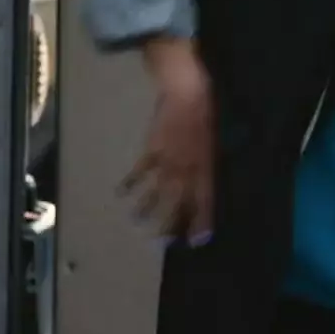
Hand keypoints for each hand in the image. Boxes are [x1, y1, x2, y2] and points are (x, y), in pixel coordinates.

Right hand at [120, 38, 215, 246]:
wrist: (186, 91)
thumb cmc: (205, 111)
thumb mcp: (213, 139)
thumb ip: (207, 161)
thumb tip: (204, 179)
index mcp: (206, 166)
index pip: (204, 199)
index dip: (201, 220)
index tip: (197, 241)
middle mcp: (187, 168)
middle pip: (178, 201)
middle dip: (172, 222)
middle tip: (164, 242)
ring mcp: (168, 160)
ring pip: (157, 190)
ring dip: (148, 208)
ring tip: (139, 223)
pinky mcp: (152, 149)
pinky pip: (141, 171)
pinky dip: (131, 182)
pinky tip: (121, 193)